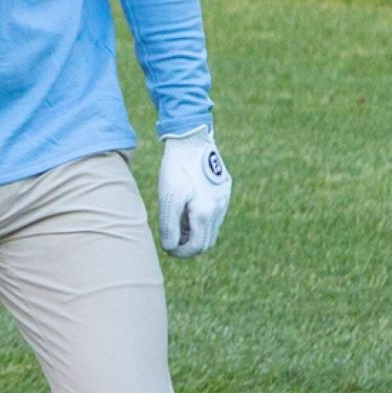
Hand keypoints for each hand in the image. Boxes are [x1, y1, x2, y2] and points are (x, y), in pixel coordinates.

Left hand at [156, 128, 231, 257]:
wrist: (191, 140)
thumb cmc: (176, 169)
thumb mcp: (168, 198)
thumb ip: (169, 226)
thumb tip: (170, 247)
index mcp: (206, 212)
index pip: (196, 247)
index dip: (181, 253)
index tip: (167, 250)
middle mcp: (219, 209)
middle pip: (206, 241)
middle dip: (188, 245)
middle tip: (171, 238)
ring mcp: (224, 200)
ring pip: (211, 228)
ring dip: (195, 232)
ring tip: (177, 221)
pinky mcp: (224, 191)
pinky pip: (214, 214)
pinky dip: (201, 219)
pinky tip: (187, 208)